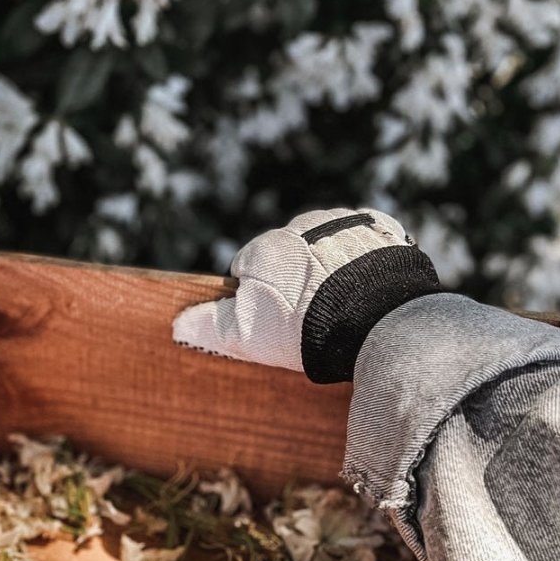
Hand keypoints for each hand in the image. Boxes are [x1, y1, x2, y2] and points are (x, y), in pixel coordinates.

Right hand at [172, 207, 440, 382]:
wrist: (377, 317)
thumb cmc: (305, 328)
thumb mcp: (247, 336)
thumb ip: (210, 328)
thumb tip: (177, 325)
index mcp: (267, 247)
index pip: (249, 266)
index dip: (258, 296)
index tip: (275, 320)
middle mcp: (303, 226)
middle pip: (291, 254)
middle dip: (296, 280)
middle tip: (310, 319)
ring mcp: (345, 224)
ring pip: (329, 247)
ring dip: (331, 270)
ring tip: (343, 307)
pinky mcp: (382, 230)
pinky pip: (368, 244)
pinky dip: (366, 264)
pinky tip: (368, 291)